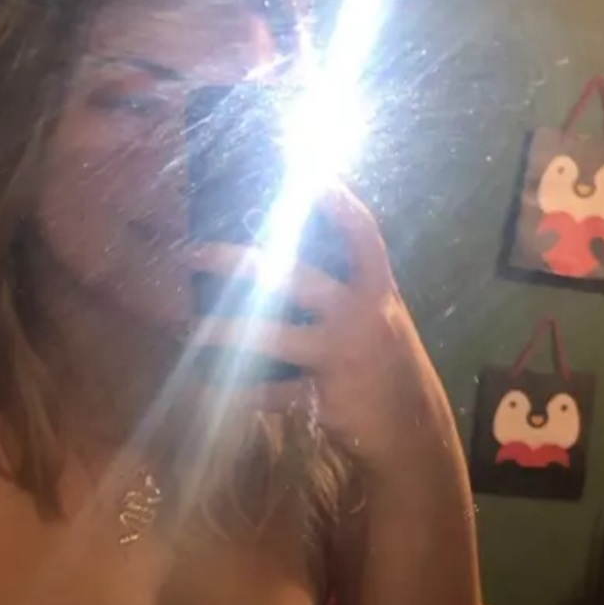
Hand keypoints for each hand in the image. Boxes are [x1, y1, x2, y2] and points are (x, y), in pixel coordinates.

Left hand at [186, 187, 460, 483]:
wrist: (412, 431)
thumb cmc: (387, 366)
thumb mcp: (379, 319)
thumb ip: (345, 291)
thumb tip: (286, 261)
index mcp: (378, 292)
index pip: (362, 236)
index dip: (339, 203)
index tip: (311, 172)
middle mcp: (361, 317)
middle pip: (296, 278)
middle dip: (240, 261)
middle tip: (195, 252)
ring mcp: (342, 357)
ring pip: (274, 337)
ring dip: (226, 331)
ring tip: (191, 329)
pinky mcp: (326, 398)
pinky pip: (272, 394)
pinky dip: (240, 392)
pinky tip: (208, 386)